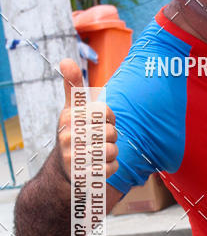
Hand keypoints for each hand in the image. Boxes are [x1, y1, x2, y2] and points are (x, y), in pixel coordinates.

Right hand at [57, 59, 118, 181]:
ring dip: (112, 153)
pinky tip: (99, 165)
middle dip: (111, 137)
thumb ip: (72, 87)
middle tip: (100, 140)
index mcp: (69, 118)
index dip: (109, 118)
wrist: (65, 169)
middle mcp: (67, 137)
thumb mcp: (72, 110)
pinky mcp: (82, 176)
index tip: (100, 122)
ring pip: (112, 151)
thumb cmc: (74, 133)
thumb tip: (66, 60)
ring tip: (100, 152)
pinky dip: (111, 167)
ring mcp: (73, 158)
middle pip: (111, 133)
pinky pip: (112, 168)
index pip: (104, 112)